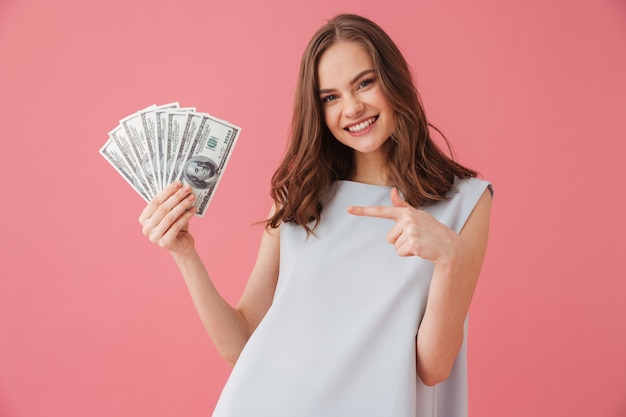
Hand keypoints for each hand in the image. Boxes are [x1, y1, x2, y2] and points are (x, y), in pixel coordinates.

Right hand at [138, 181, 196, 253]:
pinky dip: (186, 216)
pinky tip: (193, 210)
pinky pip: (176, 226)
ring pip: (170, 217)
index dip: (167, 191)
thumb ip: (170, 203)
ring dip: (182, 205)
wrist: (181, 245)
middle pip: (162, 208)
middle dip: (176, 197)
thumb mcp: (170, 214)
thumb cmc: (175, 226)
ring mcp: (154, 237)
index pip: (155, 201)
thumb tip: (179, 187)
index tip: (178, 183)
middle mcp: (146, 228)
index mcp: (143, 218)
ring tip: (192, 198)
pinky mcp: (165, 243)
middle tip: (187, 189)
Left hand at [347, 188, 462, 262]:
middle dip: (400, 241)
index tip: (348, 209)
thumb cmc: (431, 231)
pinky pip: (400, 252)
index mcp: (406, 212)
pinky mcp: (413, 243)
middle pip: (389, 238)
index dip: (363, 210)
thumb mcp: (417, 216)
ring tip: (420, 243)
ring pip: (394, 246)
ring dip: (405, 248)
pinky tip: (421, 249)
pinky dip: (409, 254)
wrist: (449, 246)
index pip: (381, 210)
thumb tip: (393, 190)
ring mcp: (411, 230)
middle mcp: (407, 219)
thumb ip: (402, 206)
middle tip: (416, 238)